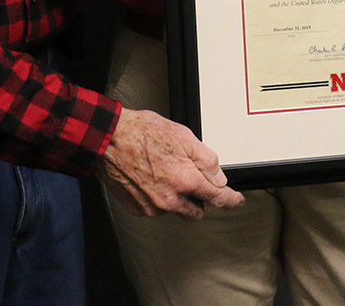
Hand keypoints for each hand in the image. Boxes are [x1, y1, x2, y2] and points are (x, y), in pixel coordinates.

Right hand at [99, 108, 244, 220]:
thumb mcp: (183, 136)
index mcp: (184, 181)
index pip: (216, 198)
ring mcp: (151, 207)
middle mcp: (169, 200)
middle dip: (198, 199)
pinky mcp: (136, 208)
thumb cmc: (142, 133)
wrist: (108, 140)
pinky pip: (155, 208)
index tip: (236, 201)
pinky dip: (157, 197)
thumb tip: (219, 177)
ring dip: (175, 197)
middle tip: (191, 179)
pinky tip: (151, 178)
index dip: (230, 200)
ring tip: (164, 171)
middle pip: (195, 211)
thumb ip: (206, 160)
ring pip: (174, 209)